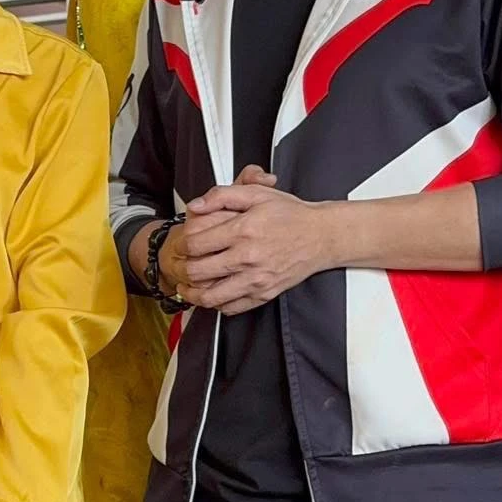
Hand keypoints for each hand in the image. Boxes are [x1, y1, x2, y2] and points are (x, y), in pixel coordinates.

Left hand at [177, 165, 334, 314]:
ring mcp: (256, 279)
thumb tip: (196, 205)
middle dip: (182, 269)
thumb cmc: (291, 215)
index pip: (196, 244)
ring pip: (211, 297)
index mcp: (243, 231)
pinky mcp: (264, 294)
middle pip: (198, 272)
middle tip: (180, 265)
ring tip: (187, 287)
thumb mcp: (257, 194)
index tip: (182, 244)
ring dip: (192, 294)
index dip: (182, 244)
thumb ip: (222, 195)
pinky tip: (212, 294)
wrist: (321, 236)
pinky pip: (231, 307)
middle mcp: (248, 258)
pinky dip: (216, 304)